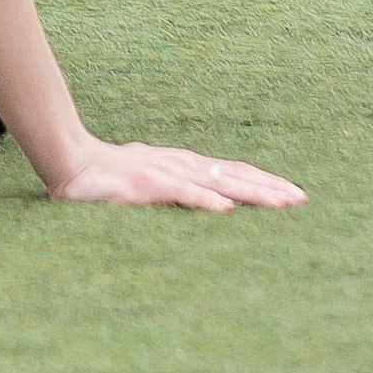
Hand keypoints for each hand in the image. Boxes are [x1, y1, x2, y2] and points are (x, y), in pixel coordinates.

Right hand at [45, 139, 306, 212]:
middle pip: (235, 174)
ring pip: (218, 182)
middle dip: (271, 188)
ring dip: (252, 192)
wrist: (70, 163)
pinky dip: (206, 199)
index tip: (294, 196)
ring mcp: (165, 173)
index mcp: (185, 166)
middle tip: (302, 201)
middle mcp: (182, 165)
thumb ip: (178, 193)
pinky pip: (181, 193)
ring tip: (281, 204)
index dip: (265, 183)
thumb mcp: (151, 184)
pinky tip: (227, 209)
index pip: (234, 173)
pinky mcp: (146, 184)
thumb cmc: (110, 180)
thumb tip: (210, 206)